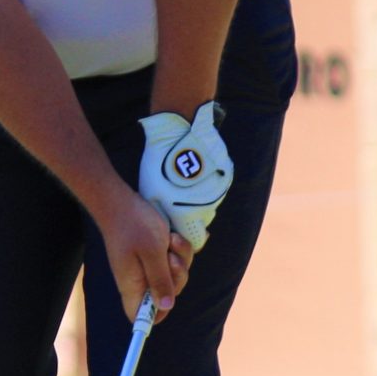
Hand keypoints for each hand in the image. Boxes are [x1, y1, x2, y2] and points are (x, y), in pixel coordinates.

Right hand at [96, 189, 190, 321]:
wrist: (123, 202)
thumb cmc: (133, 226)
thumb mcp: (151, 253)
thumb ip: (160, 280)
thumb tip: (165, 307)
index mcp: (133, 286)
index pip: (140, 316)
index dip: (155, 316)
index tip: (168, 299)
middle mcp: (140, 280)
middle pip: (167, 296)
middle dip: (177, 277)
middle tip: (171, 258)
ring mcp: (149, 268)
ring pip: (176, 276)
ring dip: (180, 258)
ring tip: (170, 241)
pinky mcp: (158, 256)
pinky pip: (177, 260)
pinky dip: (179, 249)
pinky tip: (171, 236)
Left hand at [138, 101, 233, 251]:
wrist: (179, 134)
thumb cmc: (159, 166)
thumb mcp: (151, 195)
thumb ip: (162, 217)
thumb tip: (167, 230)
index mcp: (188, 217)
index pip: (195, 241)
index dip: (186, 236)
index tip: (176, 227)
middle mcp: (207, 208)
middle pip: (202, 221)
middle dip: (191, 215)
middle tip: (176, 198)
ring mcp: (219, 193)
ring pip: (209, 203)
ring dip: (199, 198)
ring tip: (183, 182)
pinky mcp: (226, 177)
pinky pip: (216, 188)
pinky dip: (207, 184)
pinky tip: (195, 171)